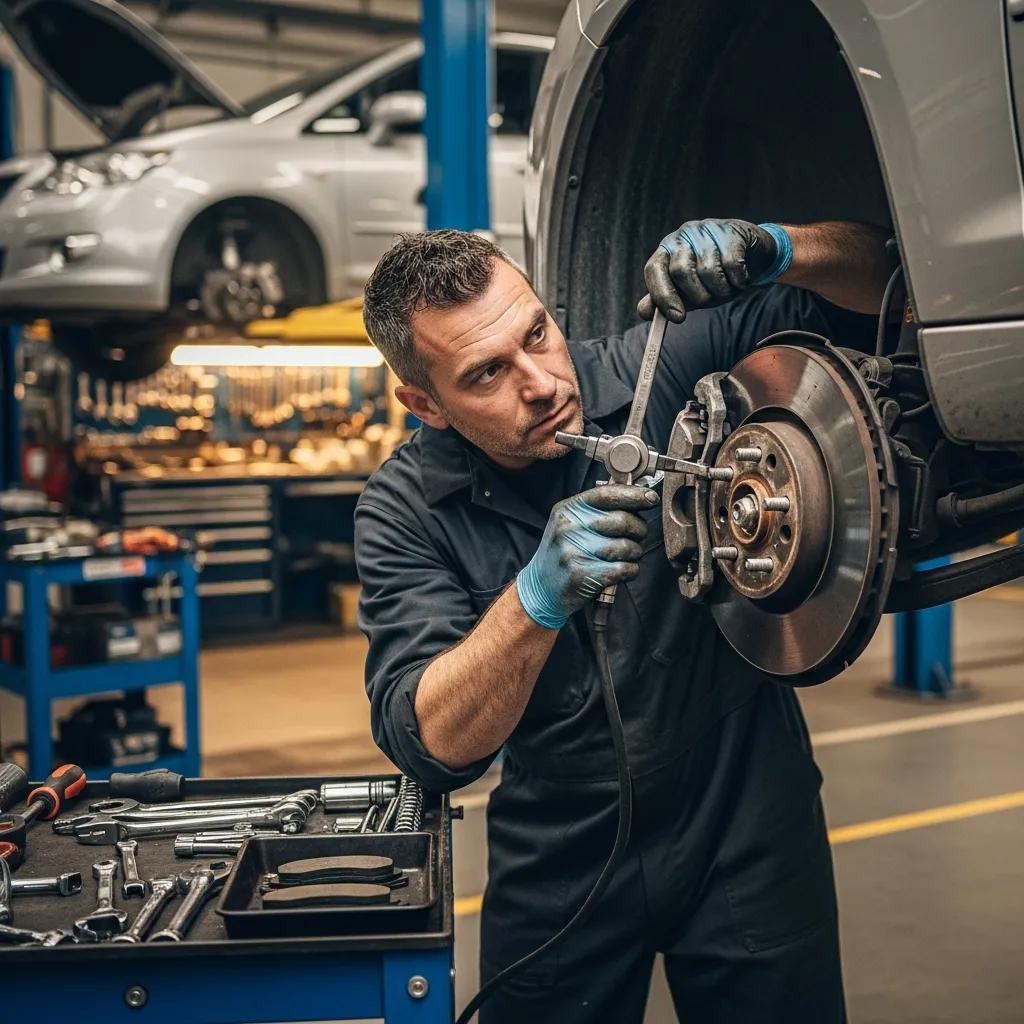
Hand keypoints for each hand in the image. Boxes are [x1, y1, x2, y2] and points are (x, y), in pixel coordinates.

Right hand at [516, 484, 658, 629]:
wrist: (541, 588)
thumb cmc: (563, 553)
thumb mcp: (571, 523)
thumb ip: (598, 510)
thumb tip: (637, 495)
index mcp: (568, 510)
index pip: (607, 494)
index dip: (634, 495)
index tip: (651, 498)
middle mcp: (569, 527)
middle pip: (623, 520)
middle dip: (639, 530)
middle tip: (636, 537)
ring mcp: (574, 551)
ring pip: (627, 547)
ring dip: (635, 553)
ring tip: (625, 556)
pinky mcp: (583, 575)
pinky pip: (624, 569)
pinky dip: (630, 571)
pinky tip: (622, 571)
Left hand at [637, 219, 791, 321]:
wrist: (750, 254)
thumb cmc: (714, 274)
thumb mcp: (687, 291)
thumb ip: (665, 300)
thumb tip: (643, 312)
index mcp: (666, 251)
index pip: (654, 270)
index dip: (662, 295)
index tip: (677, 317)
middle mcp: (682, 237)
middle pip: (681, 271)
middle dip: (698, 295)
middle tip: (710, 301)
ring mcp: (706, 230)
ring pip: (708, 269)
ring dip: (722, 290)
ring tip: (727, 288)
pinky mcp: (731, 231)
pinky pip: (732, 264)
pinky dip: (738, 280)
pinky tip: (741, 280)